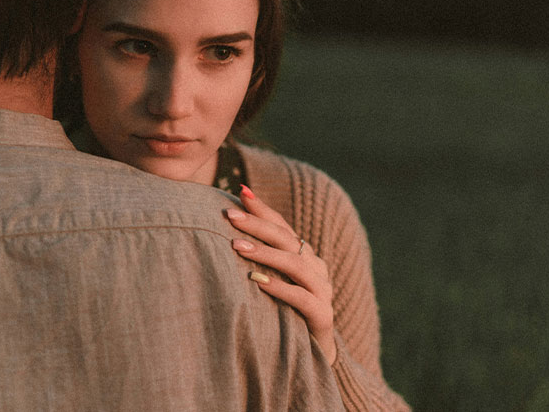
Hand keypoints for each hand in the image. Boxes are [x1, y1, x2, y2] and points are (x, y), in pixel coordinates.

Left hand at [226, 184, 336, 365]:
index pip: (282, 226)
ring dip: (265, 254)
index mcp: (304, 256)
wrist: (311, 357)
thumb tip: (225, 227)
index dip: (263, 209)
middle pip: (287, 239)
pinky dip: (281, 288)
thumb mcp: (270, 282)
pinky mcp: (323, 316)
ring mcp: (322, 291)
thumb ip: (255, 258)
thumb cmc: (282, 314)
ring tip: (236, 246)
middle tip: (229, 215)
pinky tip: (258, 281)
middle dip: (257, 224)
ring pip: (295, 264)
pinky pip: (303, 298)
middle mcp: (316, 268)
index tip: (240, 192)